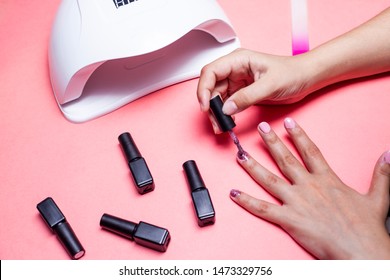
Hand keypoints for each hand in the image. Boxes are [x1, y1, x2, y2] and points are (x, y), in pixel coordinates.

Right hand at [197, 49, 313, 129]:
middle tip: (216, 122)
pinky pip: (226, 104)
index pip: (211, 72)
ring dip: (216, 112)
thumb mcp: (270, 85)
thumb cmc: (292, 73)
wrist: (305, 79)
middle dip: (209, 105)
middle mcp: (234, 70)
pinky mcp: (241, 93)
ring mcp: (236, 82)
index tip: (206, 106)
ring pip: (216, 98)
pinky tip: (229, 122)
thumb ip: (247, 97)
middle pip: (210, 87)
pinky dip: (225, 115)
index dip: (204, 88)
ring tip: (221, 126)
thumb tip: (226, 109)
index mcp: (238, 60)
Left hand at [230, 118, 389, 258]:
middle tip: (260, 127)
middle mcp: (308, 186)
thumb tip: (388, 154)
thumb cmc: (367, 227)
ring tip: (240, 154)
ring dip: (253, 166)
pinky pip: (263, 209)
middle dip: (272, 142)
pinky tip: (233, 193)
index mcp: (327, 180)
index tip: (289, 122)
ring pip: (269, 180)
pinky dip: (246, 201)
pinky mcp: (289, 219)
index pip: (310, 151)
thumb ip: (381, 174)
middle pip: (286, 159)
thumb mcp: (378, 197)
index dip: (299, 135)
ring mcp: (296, 202)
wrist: (361, 251)